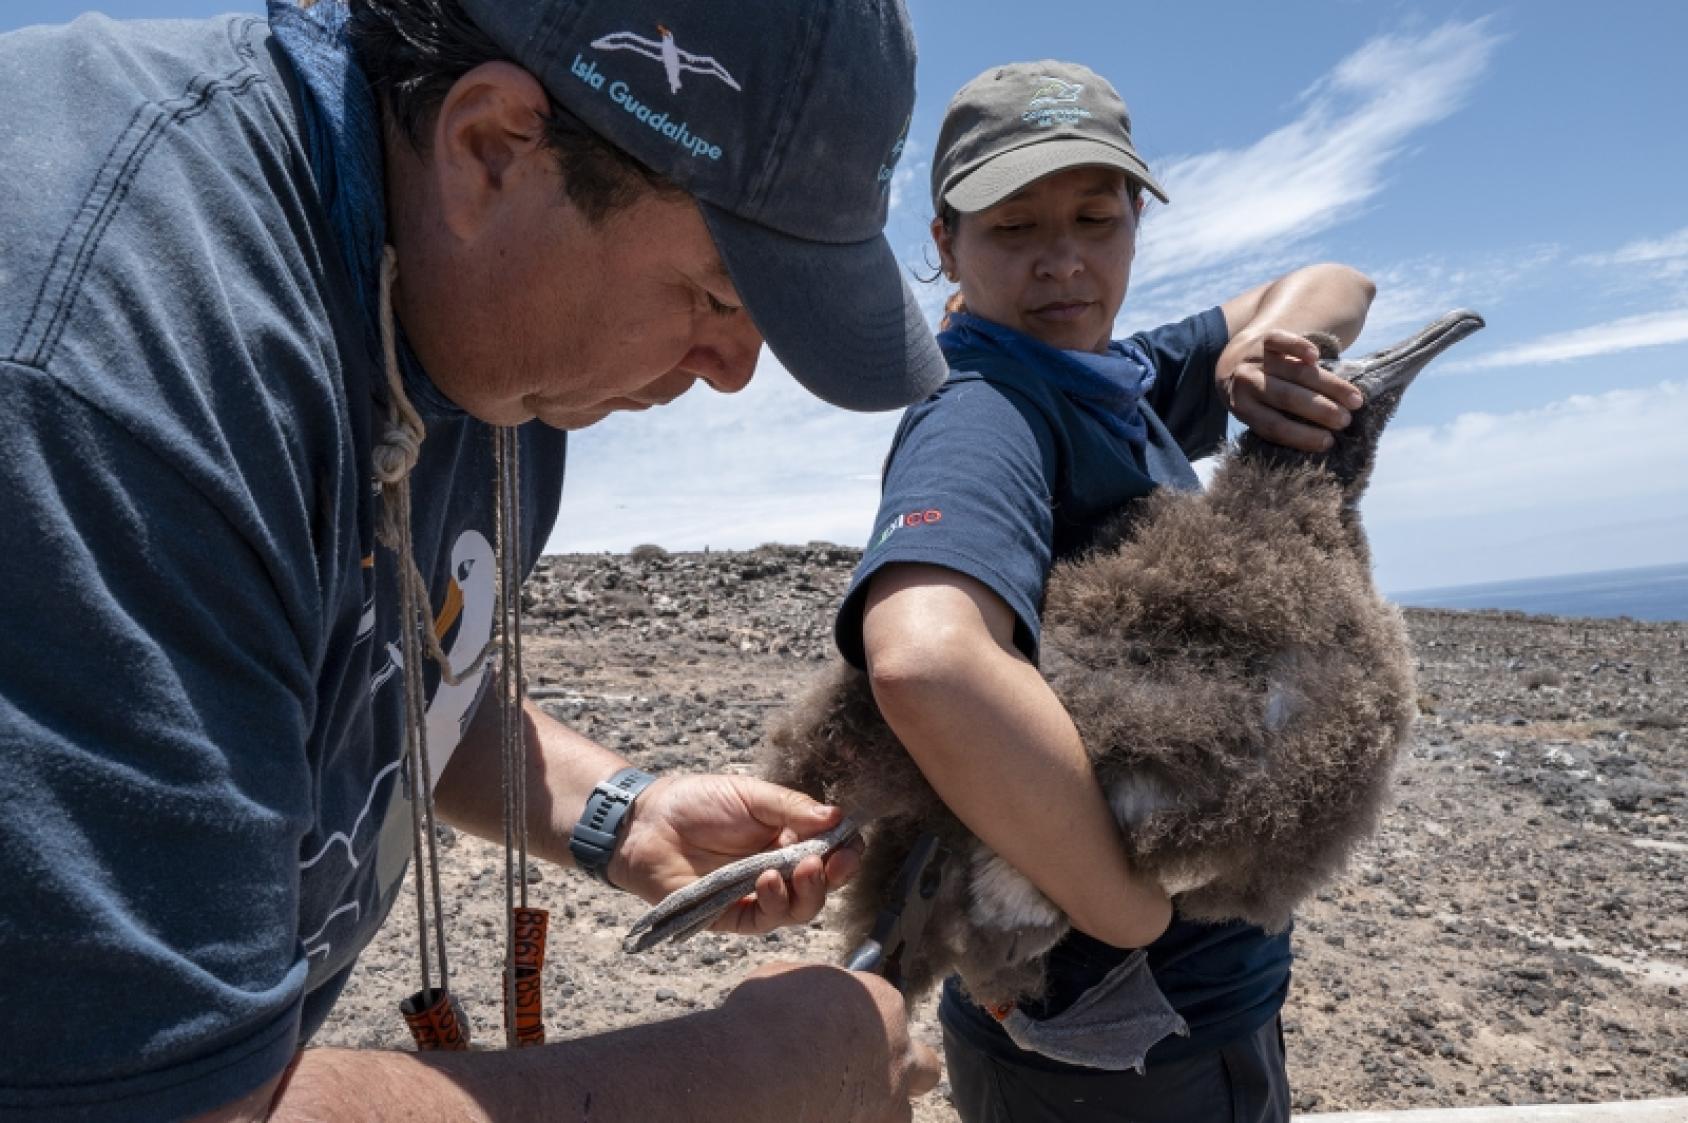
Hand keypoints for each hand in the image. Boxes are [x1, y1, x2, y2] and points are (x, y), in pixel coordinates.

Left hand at [609, 774, 861, 933]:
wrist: (647, 823)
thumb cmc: (698, 803)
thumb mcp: (751, 795)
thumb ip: (793, 808)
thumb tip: (838, 817)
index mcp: (790, 837)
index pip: (832, 851)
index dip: (847, 851)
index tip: (850, 845)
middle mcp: (781, 870)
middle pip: (824, 885)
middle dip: (836, 875)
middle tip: (833, 861)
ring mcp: (759, 896)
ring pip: (801, 909)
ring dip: (809, 892)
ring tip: (802, 868)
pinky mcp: (734, 916)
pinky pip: (766, 919)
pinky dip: (775, 902)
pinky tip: (769, 879)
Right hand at [720, 963, 940, 1122]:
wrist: (750, 1079)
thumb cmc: (762, 1022)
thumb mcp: (790, 981)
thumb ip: (822, 990)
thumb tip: (820, 996)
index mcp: (882, 1006)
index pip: (887, 1007)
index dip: (862, 1018)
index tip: (839, 1026)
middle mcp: (898, 1053)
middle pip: (923, 1064)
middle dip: (901, 1068)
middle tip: (862, 1072)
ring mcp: (889, 1102)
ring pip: (899, 1110)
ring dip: (876, 1106)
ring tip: (833, 1103)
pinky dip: (851, 1122)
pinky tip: (818, 1114)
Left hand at [1218, 327, 1364, 451]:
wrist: (1232, 359)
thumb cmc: (1255, 395)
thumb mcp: (1255, 411)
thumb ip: (1278, 420)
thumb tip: (1324, 441)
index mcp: (1243, 408)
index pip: (1273, 426)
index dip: (1301, 435)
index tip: (1328, 442)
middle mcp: (1246, 382)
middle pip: (1287, 398)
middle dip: (1320, 410)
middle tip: (1345, 420)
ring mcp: (1255, 359)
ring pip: (1296, 372)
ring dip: (1328, 385)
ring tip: (1354, 399)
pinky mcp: (1265, 338)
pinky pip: (1281, 341)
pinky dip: (1299, 347)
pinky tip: (1317, 356)